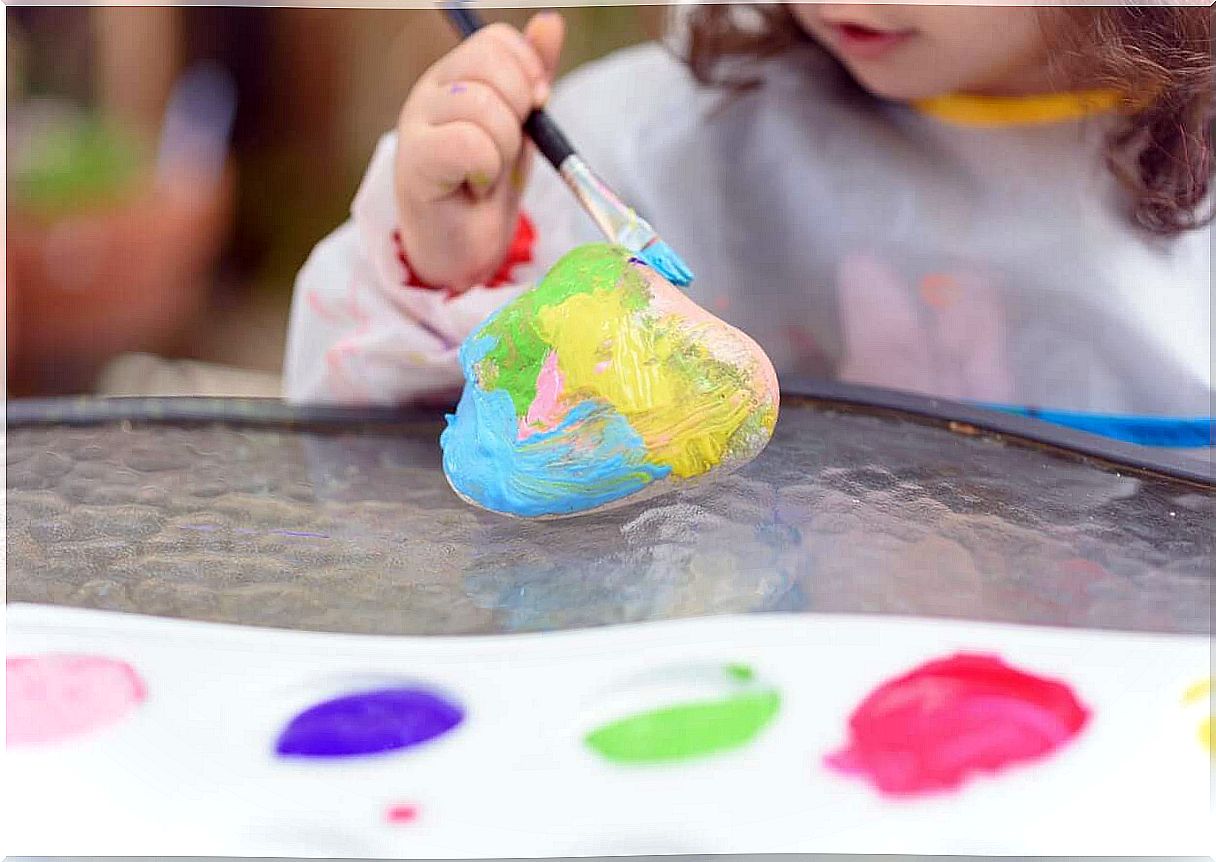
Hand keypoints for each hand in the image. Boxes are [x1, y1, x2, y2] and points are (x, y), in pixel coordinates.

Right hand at [394, 13, 563, 291]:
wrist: (464, 250)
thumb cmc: (487, 188)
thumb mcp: (521, 127)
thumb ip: (533, 76)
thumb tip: (550, 22)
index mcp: (456, 74)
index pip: (498, 41)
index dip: (529, 72)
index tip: (534, 109)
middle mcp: (431, 90)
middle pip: (493, 65)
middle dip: (519, 114)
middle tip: (505, 150)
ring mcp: (417, 124)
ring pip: (485, 106)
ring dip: (504, 150)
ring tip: (487, 175)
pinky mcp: (415, 163)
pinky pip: (470, 144)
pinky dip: (486, 170)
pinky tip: (473, 187)